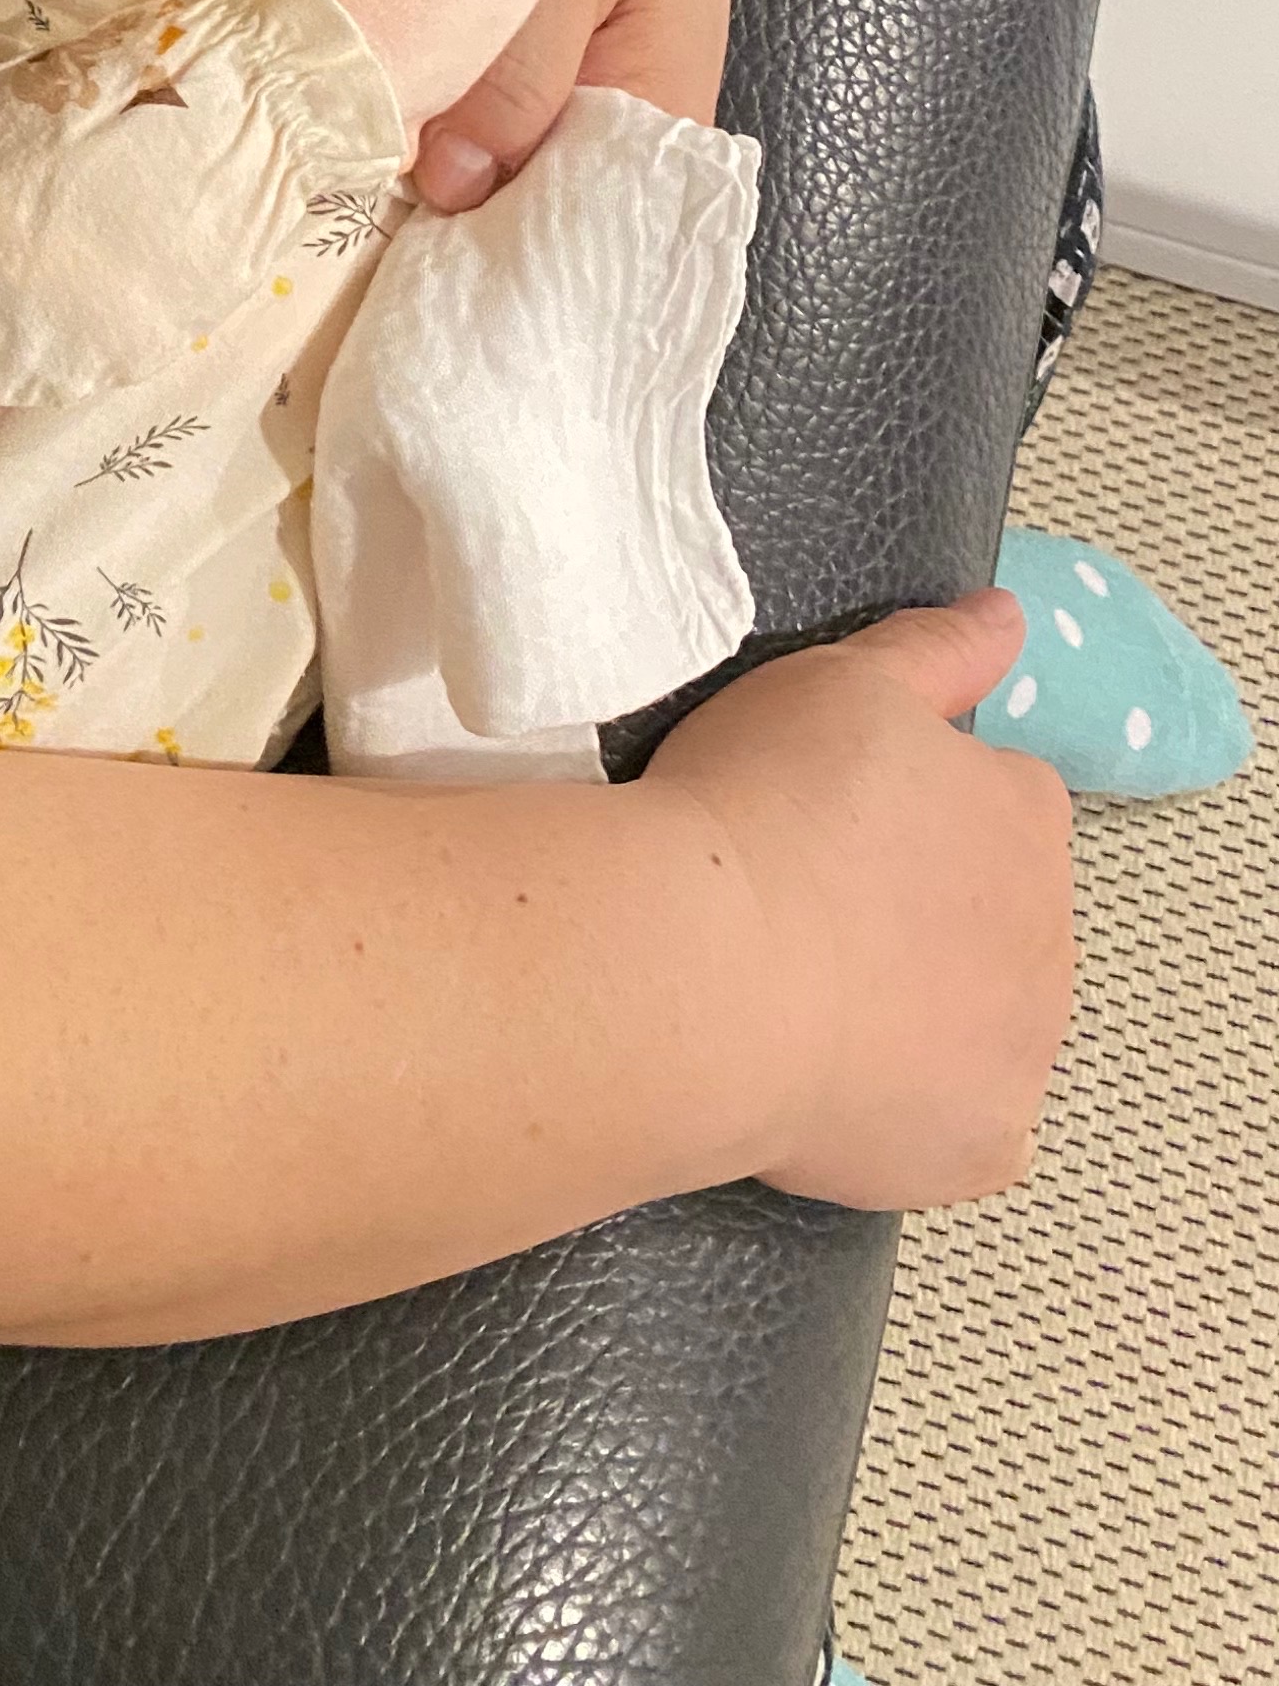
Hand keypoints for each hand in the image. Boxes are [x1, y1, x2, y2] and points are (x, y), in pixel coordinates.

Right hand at [641, 591, 1078, 1209]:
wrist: (708, 967)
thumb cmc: (763, 805)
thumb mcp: (841, 682)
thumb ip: (936, 650)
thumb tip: (1008, 618)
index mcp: (1024, 814)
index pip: (991, 803)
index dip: (905, 811)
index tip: (828, 820)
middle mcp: (1053, 932)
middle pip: (993, 917)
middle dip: (922, 912)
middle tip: (807, 902)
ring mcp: (1024, 1049)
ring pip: (981, 1021)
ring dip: (921, 1009)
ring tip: (802, 989)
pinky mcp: (984, 1144)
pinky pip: (959, 1123)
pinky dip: (909, 1107)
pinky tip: (830, 1076)